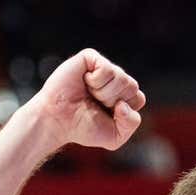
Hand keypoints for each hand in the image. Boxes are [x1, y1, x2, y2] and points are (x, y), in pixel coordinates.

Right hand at [25, 48, 145, 151]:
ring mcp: (103, 67)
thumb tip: (123, 104)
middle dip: (112, 101)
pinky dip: (96, 81)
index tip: (106, 114)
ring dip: (103, 92)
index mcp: (124, 95)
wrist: (57, 121)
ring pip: (121, 77)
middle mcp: (116, 79)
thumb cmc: (83, 127)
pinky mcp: (90, 58)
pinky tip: (84, 82)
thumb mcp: (115, 136)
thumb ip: (130, 124)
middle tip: (95, 103)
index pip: (138, 99)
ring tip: (88, 93)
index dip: (123, 111)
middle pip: (132, 87)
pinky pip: (106, 68)